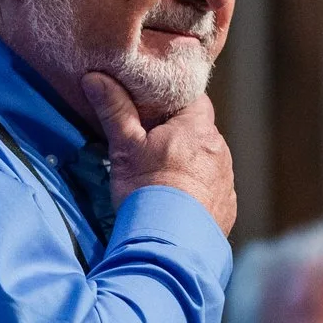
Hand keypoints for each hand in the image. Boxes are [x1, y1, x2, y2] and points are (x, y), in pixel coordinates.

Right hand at [81, 72, 236, 235]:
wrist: (171, 245)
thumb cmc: (147, 190)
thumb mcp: (125, 148)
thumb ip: (114, 110)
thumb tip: (96, 77)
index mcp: (197, 128)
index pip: (193, 97)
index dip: (173, 99)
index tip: (154, 104)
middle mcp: (219, 150)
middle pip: (200, 131)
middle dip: (179, 133)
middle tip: (151, 141)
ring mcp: (226, 181)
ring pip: (207, 160)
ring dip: (190, 163)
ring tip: (163, 176)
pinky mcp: (226, 207)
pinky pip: (213, 189)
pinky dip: (198, 191)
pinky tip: (178, 202)